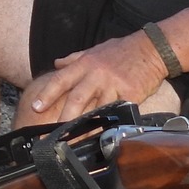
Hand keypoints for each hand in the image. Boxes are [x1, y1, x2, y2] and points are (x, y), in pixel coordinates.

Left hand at [23, 31, 169, 122]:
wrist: (152, 49)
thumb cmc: (122, 50)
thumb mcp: (95, 50)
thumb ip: (74, 58)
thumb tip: (56, 64)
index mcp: (85, 64)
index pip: (61, 80)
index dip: (47, 94)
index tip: (35, 107)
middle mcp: (96, 74)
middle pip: (77, 98)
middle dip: (64, 116)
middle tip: (53, 132)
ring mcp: (114, 85)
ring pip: (97, 109)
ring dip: (87, 126)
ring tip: (77, 140)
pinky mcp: (130, 94)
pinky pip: (117, 113)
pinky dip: (109, 124)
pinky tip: (103, 134)